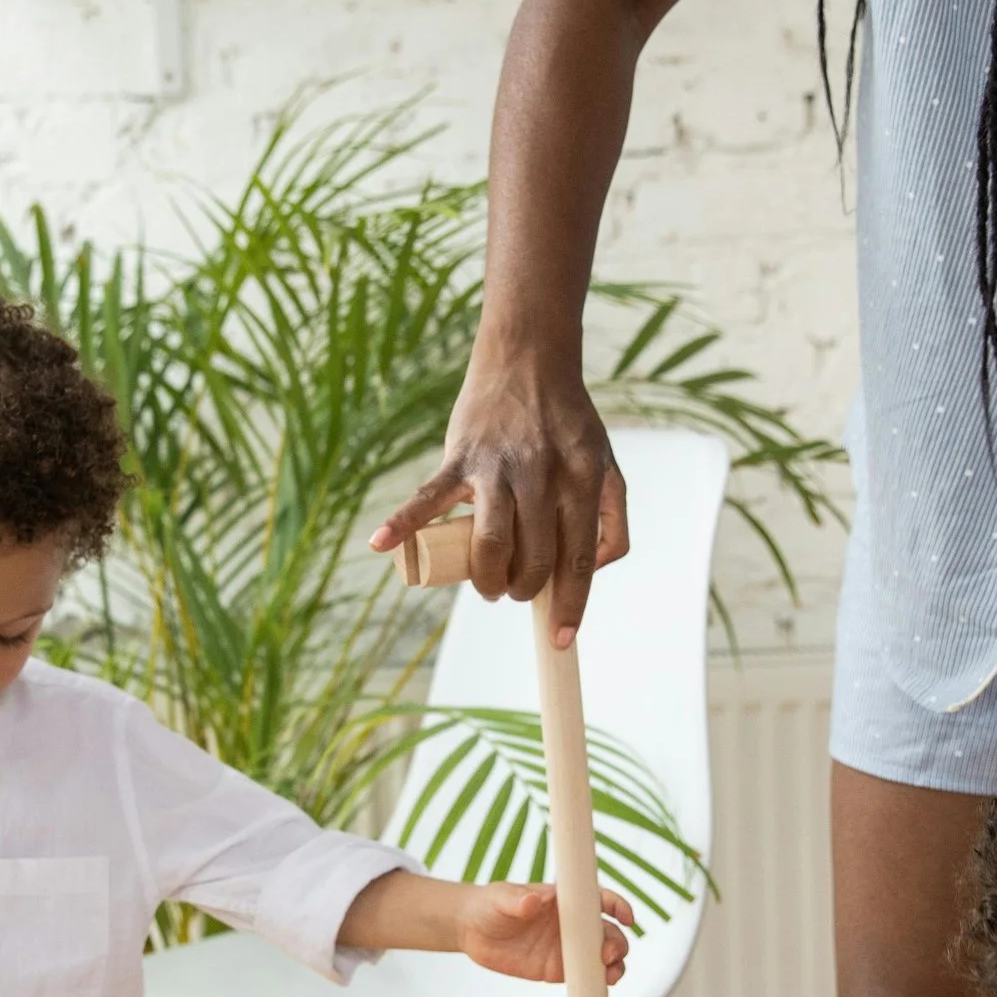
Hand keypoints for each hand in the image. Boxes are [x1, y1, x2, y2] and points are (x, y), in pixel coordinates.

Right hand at [370, 357, 627, 643]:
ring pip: (490, 541)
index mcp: (582, 478)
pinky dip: (402, 522)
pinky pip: (429, 497)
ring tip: (488, 585)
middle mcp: (543, 473)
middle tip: (516, 590)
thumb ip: (613, 520)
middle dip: (523, 589)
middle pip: (533, 557)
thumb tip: (594, 570)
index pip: (579, 557)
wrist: (529, 359)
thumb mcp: (606, 464)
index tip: (562, 637)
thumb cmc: (567, 422)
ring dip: (487, 577)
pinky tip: (383, 546)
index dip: (570, 603)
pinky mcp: (460, 456)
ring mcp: (497, 465)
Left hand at [454, 880, 634, 986]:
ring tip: (609, 977)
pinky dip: (597, 990)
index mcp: (566, 901)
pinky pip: (585, 980)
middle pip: (608, 933)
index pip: (600, 900)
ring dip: (614, 967)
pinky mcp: (557, 970)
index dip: (618, 906)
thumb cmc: (490, 904)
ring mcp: (568, 948)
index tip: (627, 917)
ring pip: (603, 959)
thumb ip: (518, 900)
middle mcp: (573, 925)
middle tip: (607, 956)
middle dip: (616, 944)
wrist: (472, 930)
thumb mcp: (501, 898)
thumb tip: (533, 901)